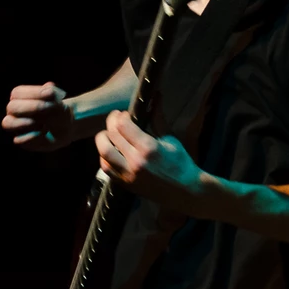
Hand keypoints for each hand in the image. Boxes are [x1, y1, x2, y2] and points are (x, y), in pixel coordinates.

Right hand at [2, 82, 72, 150]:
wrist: (65, 129)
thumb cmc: (59, 112)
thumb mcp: (60, 104)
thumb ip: (54, 98)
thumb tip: (48, 89)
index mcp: (19, 98)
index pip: (17, 93)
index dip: (33, 92)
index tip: (51, 93)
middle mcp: (14, 112)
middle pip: (12, 107)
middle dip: (32, 107)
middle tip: (48, 108)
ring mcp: (15, 127)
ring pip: (8, 123)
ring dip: (25, 122)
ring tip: (42, 124)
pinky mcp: (21, 140)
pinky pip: (19, 140)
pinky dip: (32, 137)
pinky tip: (44, 133)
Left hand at [95, 110, 212, 215]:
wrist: (186, 191)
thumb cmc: (181, 163)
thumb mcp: (171, 139)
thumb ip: (158, 119)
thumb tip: (155, 98)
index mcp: (149, 148)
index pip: (122, 125)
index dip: (120, 116)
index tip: (124, 114)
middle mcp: (136, 161)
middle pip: (111, 136)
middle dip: (110, 123)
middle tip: (115, 119)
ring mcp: (128, 174)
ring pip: (103, 152)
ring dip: (103, 140)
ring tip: (109, 134)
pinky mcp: (125, 184)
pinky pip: (106, 168)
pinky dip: (104, 157)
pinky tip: (111, 151)